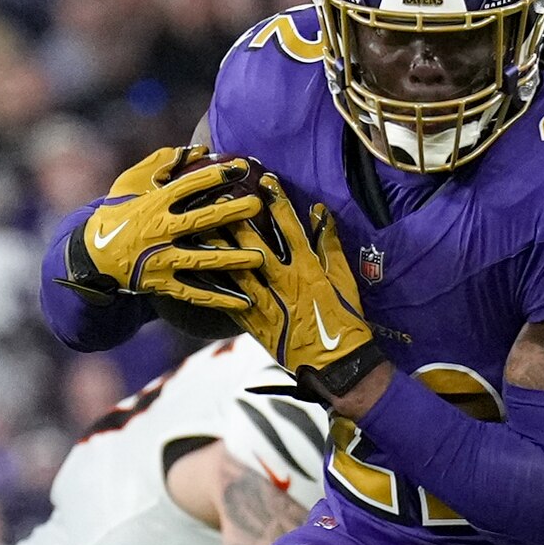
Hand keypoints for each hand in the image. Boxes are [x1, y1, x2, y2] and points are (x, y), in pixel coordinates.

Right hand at [63, 148, 267, 303]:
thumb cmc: (117, 213)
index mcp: (153, 204)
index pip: (187, 185)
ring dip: (232, 259)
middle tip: (257, 206)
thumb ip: (160, 162)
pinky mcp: (161, 284)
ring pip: (202, 260)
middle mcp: (158, 231)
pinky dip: (218, 299)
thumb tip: (197, 149)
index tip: (241, 167)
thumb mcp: (129, 182)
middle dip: (231, 213)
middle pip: (200, 221)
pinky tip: (243, 301)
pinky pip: (193, 293)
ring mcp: (160, 260)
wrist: (93, 256)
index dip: (214, 176)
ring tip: (260, 258)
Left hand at [189, 181, 385, 399]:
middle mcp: (284, 284)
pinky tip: (198, 273)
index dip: (278, 203)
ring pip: (238, 273)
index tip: (266, 181)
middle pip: (256, 247)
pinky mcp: (256, 326)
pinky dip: (214, 288)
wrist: (338, 363)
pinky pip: (231, 303)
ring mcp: (268, 305)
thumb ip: (330, 244)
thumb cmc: (345, 319)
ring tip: (203, 230)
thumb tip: (318, 211)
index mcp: (308, 270)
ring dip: (220, 251)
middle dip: (239, 222)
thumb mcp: (344, 279)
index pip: (291, 229)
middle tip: (222, 199)